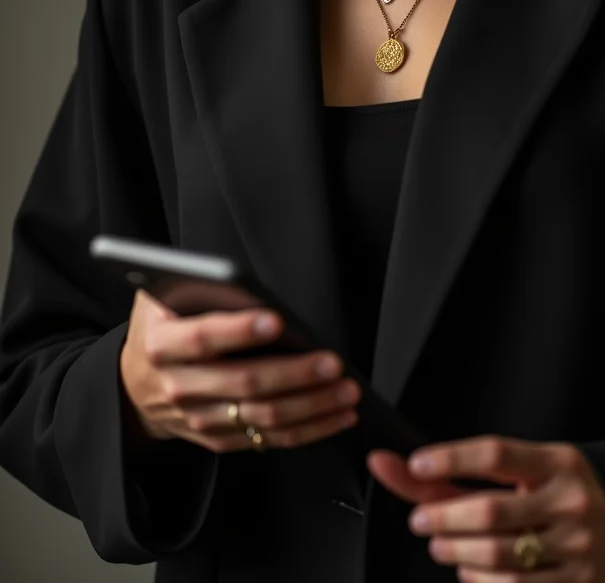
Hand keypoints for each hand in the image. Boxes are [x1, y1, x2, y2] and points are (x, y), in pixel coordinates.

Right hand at [119, 289, 359, 451]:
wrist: (136, 385)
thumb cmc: (163, 327)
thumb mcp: (164, 299)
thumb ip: (197, 289)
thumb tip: (247, 286)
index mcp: (162, 345)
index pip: (202, 338)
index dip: (238, 330)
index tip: (277, 321)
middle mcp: (179, 385)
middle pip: (243, 382)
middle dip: (294, 374)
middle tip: (332, 363)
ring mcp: (199, 417)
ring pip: (263, 416)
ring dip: (311, 406)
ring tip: (346, 392)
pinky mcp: (219, 438)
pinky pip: (269, 439)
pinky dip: (309, 430)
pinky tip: (337, 416)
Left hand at [367, 435, 604, 582]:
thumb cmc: (552, 493)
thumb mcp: (520, 471)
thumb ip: (453, 472)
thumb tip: (386, 463)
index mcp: (557, 462)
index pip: (495, 454)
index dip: (450, 458)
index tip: (416, 464)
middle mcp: (572, 502)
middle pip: (490, 511)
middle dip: (443, 518)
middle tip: (420, 521)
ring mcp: (579, 548)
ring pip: (499, 557)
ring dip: (457, 552)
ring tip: (442, 545)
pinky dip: (480, 581)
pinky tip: (471, 570)